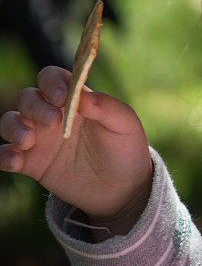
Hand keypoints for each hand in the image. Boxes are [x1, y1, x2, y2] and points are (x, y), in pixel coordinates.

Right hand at [0, 66, 152, 223]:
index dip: (52, 82)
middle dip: (34, 106)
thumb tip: (83, 97)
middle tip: (52, 122)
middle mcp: (53, 114)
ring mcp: (40, 138)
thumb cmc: (125, 149)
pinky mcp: (31, 163)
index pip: (52, 77)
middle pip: (28, 97)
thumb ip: (107, 107)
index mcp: (75, 100)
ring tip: (28, 141)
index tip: (62, 97)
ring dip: (13, 127)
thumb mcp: (126, 125)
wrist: (122, 188)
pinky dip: (4, 155)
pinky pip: (5, 154)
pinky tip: (16, 162)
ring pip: (10, 121)